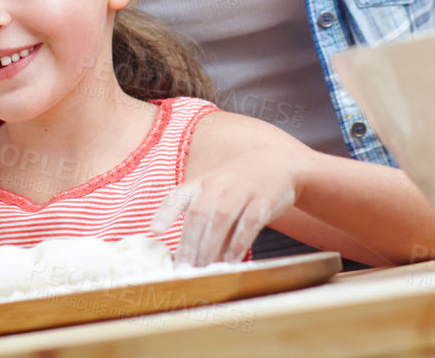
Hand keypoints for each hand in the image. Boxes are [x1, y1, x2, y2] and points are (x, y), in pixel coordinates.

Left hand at [149, 147, 304, 265]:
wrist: (279, 164)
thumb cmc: (241, 185)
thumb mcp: (216, 191)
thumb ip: (203, 219)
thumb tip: (190, 257)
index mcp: (202, 183)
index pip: (179, 196)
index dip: (166, 213)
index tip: (155, 231)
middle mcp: (219, 184)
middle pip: (199, 214)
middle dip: (189, 243)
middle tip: (184, 269)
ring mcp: (242, 190)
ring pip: (221, 218)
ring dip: (211, 246)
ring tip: (205, 269)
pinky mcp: (264, 200)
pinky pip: (249, 223)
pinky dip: (239, 243)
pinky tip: (232, 260)